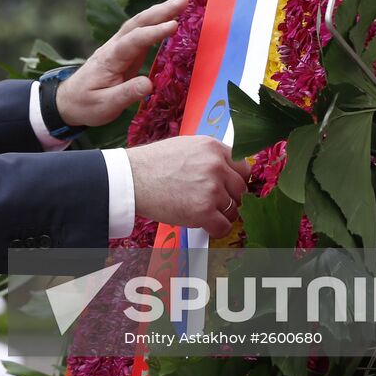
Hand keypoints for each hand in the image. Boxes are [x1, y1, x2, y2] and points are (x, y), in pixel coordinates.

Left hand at [53, 0, 186, 127]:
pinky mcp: (124, 51)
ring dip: (159, 12)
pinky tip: (169, 16)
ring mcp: (118, 47)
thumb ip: (126, 94)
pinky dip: (155, 21)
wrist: (69, 100)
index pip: (133, 41)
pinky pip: (140, 32)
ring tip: (181, 2)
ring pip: (139, 24)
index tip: (173, 26)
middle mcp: (114, 47)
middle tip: (183, 1)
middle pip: (137, 24)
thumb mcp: (105, 105)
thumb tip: (149, 84)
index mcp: (110, 59)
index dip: (153, 33)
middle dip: (160, 12)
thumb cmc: (87, 104)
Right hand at [126, 136, 251, 237]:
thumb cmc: (152, 163)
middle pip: (241, 189)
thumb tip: (226, 171)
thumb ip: (209, 156)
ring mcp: (212, 189)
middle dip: (231, 198)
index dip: (236, 180)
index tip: (230, 188)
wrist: (131, 178)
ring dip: (221, 214)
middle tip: (214, 202)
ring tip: (203, 212)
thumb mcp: (186, 146)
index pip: (243, 167)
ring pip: (233, 209)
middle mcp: (216, 166)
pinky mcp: (203, 211)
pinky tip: (204, 225)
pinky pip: (224, 226)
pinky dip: (216, 229)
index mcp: (213, 147)